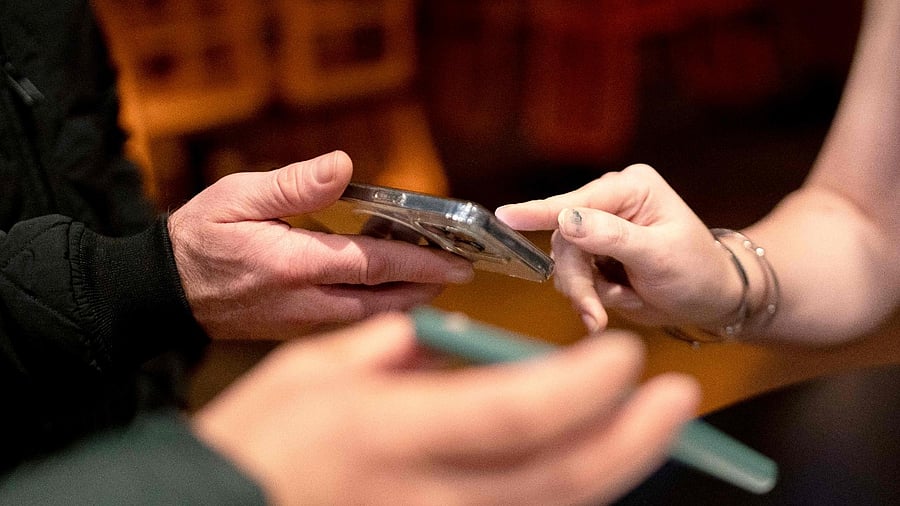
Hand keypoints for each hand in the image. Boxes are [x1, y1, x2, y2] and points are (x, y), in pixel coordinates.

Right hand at [168, 151, 473, 339]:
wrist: (161, 292)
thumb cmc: (198, 238)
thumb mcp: (238, 196)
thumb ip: (294, 185)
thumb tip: (343, 164)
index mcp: (294, 266)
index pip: (373, 266)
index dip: (421, 264)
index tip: (458, 262)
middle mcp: (304, 302)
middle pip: (383, 301)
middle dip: (426, 288)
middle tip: (459, 273)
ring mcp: (300, 322)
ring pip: (368, 316)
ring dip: (405, 300)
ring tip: (433, 280)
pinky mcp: (294, 329)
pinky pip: (347, 321)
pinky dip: (377, 306)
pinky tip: (387, 289)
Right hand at [192, 313, 698, 504]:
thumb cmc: (258, 443)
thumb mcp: (309, 374)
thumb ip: (389, 351)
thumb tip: (445, 341)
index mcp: (394, 431)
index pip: (516, 412)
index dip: (583, 387)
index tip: (624, 356)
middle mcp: (432, 491)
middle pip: (560, 476)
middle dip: (632, 439)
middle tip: (677, 400)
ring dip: (613, 469)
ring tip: (648, 430)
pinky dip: (565, 494)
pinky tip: (587, 466)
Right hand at [495, 164, 741, 332]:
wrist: (711, 300)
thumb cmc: (697, 271)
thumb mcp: (659, 254)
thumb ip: (612, 237)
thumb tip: (566, 220)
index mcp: (631, 187)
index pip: (577, 202)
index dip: (540, 212)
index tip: (506, 216)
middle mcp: (610, 202)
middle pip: (565, 239)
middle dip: (577, 280)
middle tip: (593, 314)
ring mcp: (599, 230)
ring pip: (565, 263)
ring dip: (583, 293)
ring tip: (604, 315)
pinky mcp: (594, 256)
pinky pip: (574, 277)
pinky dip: (590, 298)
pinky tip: (617, 302)